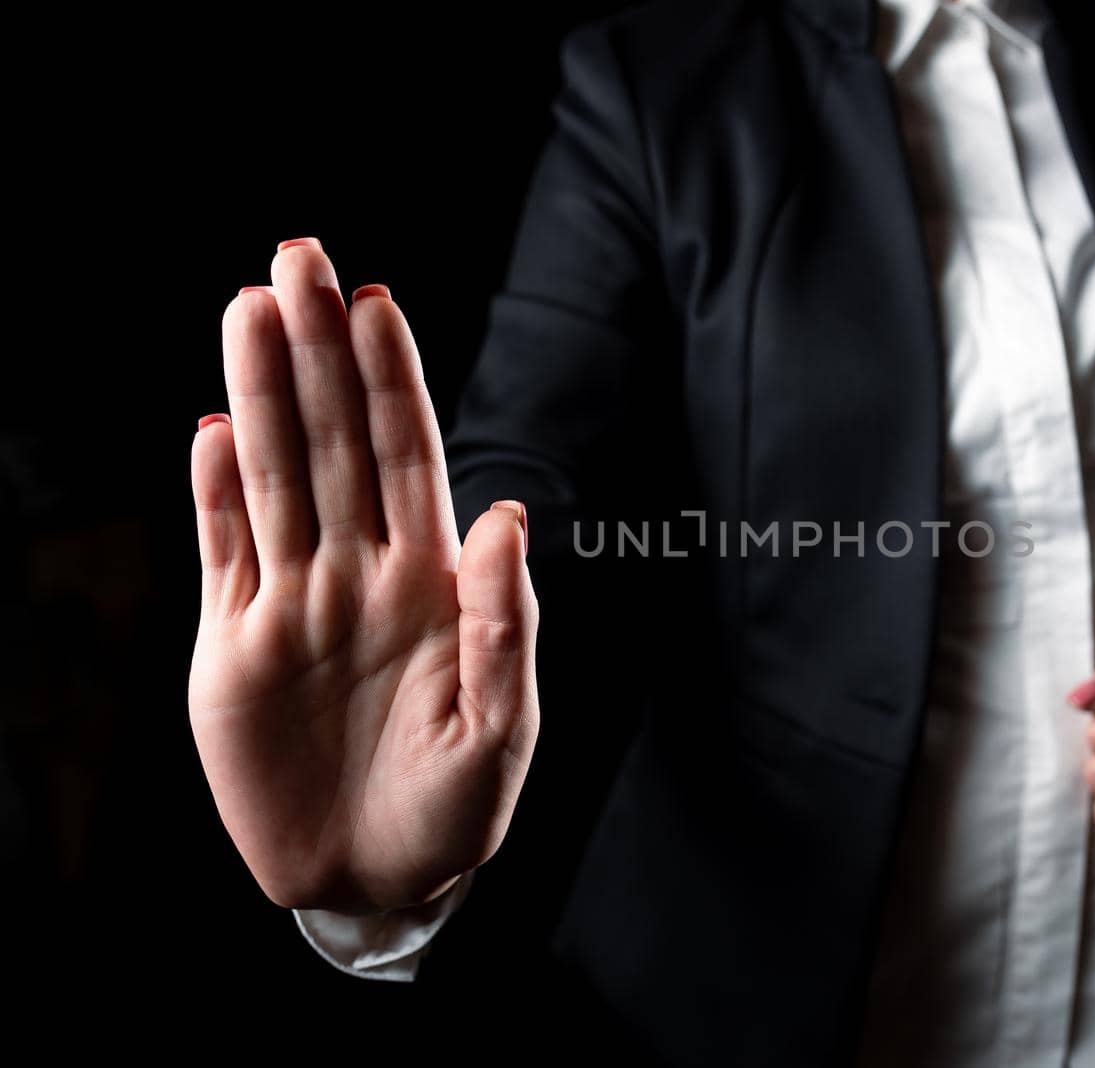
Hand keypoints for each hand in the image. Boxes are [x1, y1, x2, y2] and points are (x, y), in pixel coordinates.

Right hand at [188, 238, 539, 912]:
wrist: (380, 880)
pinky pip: (224, 554)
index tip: (377, 303)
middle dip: (319, 352)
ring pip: (273, 478)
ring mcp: (296, 604)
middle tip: (299, 257)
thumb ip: (507, 622)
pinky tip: (213, 425)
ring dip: (261, 394)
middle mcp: (362, 573)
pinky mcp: (235, 650)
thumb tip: (508, 514)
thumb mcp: (504, 723)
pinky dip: (213, 493)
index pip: (410, 458)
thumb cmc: (459, 805)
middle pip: (335, 442)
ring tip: (249, 307)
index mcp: (434, 582)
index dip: (393, 381)